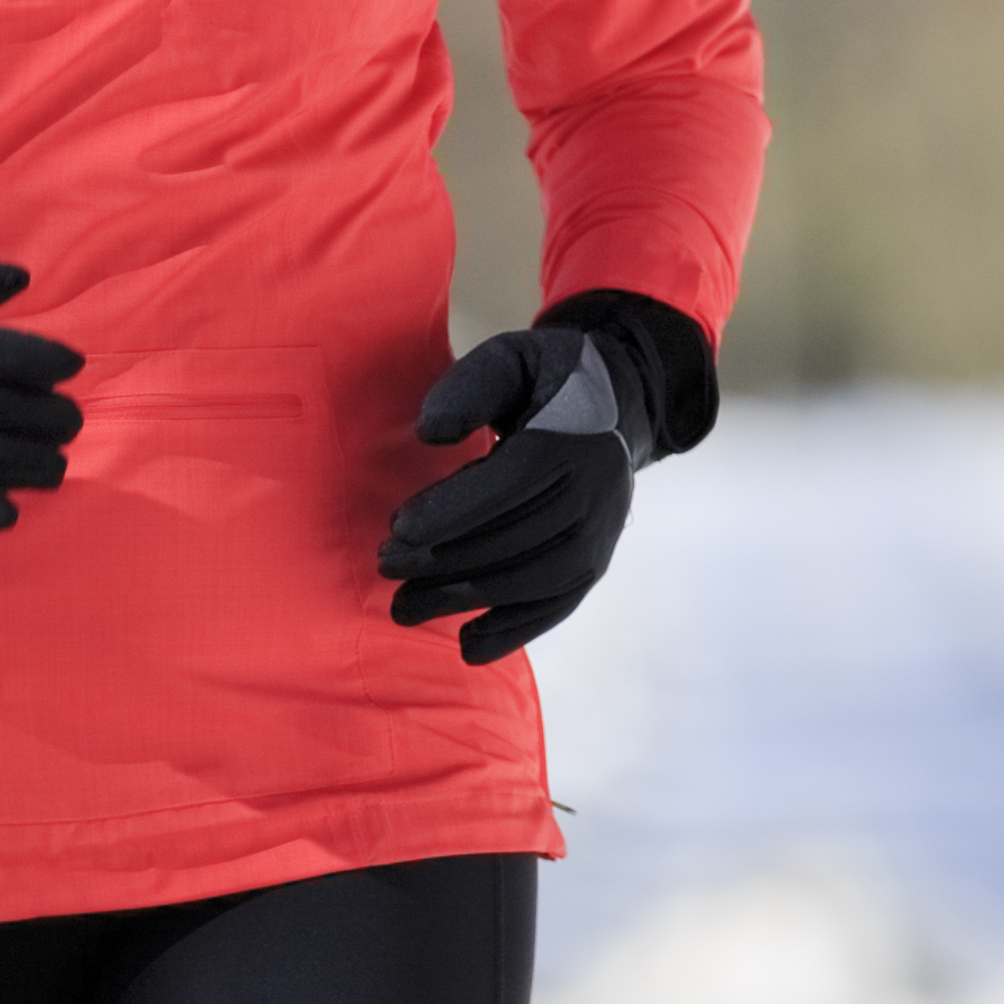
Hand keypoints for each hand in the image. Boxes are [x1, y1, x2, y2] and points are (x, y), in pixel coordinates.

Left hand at [384, 318, 636, 661]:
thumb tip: (430, 434)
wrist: (618, 404)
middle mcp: (597, 492)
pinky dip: (513, 630)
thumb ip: (471, 386)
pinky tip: (467, 645)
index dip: (454, 510)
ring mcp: (602, 533)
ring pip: (532, 579)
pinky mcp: (597, 562)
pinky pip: (557, 605)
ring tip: (405, 608)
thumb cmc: (545, 381)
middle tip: (386, 567)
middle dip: (443, 560)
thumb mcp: (510, 359)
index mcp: (573, 440)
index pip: (512, 482)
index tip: (398, 528)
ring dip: (465, 600)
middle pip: (516, 537)